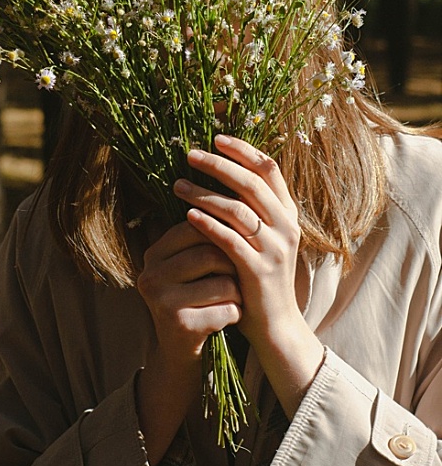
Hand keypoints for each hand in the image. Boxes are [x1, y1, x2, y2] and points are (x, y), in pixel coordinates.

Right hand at [136, 219, 241, 465]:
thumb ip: (206, 232)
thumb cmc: (198, 298)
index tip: (237, 247)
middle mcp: (150, 273)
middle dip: (234, 264)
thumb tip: (237, 190)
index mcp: (154, 252)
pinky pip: (224, 310)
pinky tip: (229, 319)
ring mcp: (160, 301)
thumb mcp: (194, 264)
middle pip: (210, 252)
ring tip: (234, 296)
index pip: (197, 225)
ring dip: (238, 290)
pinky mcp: (177, 326)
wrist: (182, 351)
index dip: (226, 234)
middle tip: (240, 274)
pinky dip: (236, 313)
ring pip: (221, 281)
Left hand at [173, 134, 324, 418]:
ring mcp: (274, 249)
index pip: (269, 169)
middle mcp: (286, 227)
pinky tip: (187, 215)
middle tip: (189, 155)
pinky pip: (230, 241)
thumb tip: (223, 173)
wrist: (275, 326)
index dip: (243, 150)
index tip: (216, 138)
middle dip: (219, 165)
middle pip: (252, 183)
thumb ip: (252, 210)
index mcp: (288, 214)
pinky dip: (208, 225)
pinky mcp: (258, 271)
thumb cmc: (261, 278)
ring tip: (177, 185)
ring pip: (239, 210)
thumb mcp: (264, 239)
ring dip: (205, 194)